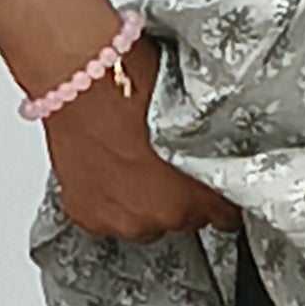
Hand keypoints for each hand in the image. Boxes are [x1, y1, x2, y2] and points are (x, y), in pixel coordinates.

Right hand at [44, 40, 242, 240]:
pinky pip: (104, 217)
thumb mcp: (193, 116)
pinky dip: (105, 199)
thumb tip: (209, 151)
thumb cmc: (134, 88)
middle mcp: (161, 216)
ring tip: (130, 164)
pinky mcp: (87, 216)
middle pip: (180, 219)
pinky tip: (104, 169)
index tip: (211, 190)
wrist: (80, 83)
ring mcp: (121, 220)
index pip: (224, 217)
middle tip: (162, 162)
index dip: (217, 199)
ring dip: (140, 200)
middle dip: (175, 196)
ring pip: (141, 222)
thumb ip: (205, 149)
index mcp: (197, 195)